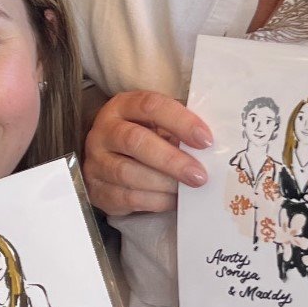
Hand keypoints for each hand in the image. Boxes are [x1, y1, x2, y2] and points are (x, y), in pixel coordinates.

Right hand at [83, 90, 211, 214]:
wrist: (109, 163)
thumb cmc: (144, 138)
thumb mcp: (158, 125)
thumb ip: (179, 130)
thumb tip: (211, 147)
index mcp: (123, 106)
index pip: (151, 106)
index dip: (180, 121)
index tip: (206, 140)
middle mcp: (104, 131)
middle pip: (135, 141)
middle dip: (172, 160)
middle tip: (200, 175)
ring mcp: (96, 161)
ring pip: (128, 173)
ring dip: (164, 183)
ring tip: (188, 189)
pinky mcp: (97, 189)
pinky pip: (127, 197)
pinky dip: (155, 200)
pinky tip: (174, 200)